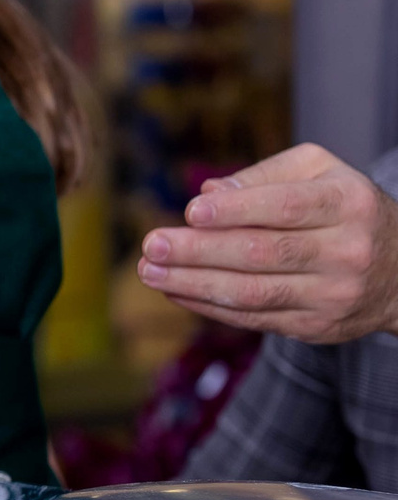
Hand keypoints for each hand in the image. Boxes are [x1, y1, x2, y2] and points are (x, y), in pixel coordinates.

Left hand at [138, 144, 397, 342]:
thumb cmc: (344, 208)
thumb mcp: (319, 173)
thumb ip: (265, 176)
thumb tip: (210, 192)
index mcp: (348, 204)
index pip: (287, 208)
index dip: (237, 210)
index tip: (191, 212)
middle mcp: (347, 251)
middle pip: (263, 253)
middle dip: (200, 251)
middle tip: (152, 245)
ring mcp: (334, 294)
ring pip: (254, 293)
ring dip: (194, 284)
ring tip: (150, 272)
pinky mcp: (318, 326)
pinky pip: (255, 318)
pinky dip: (209, 306)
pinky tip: (175, 290)